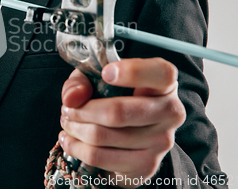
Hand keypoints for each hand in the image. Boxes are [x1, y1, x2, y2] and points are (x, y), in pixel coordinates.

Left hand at [59, 58, 185, 187]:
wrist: (130, 140)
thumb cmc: (116, 99)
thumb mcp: (98, 79)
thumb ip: (83, 80)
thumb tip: (73, 97)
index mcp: (164, 84)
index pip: (161, 73)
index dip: (132, 71)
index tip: (106, 72)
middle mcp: (169, 112)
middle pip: (118, 112)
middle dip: (82, 110)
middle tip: (68, 109)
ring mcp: (160, 142)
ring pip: (102, 136)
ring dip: (75, 128)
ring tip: (68, 122)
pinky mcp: (145, 165)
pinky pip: (98, 157)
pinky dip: (76, 147)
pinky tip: (70, 139)